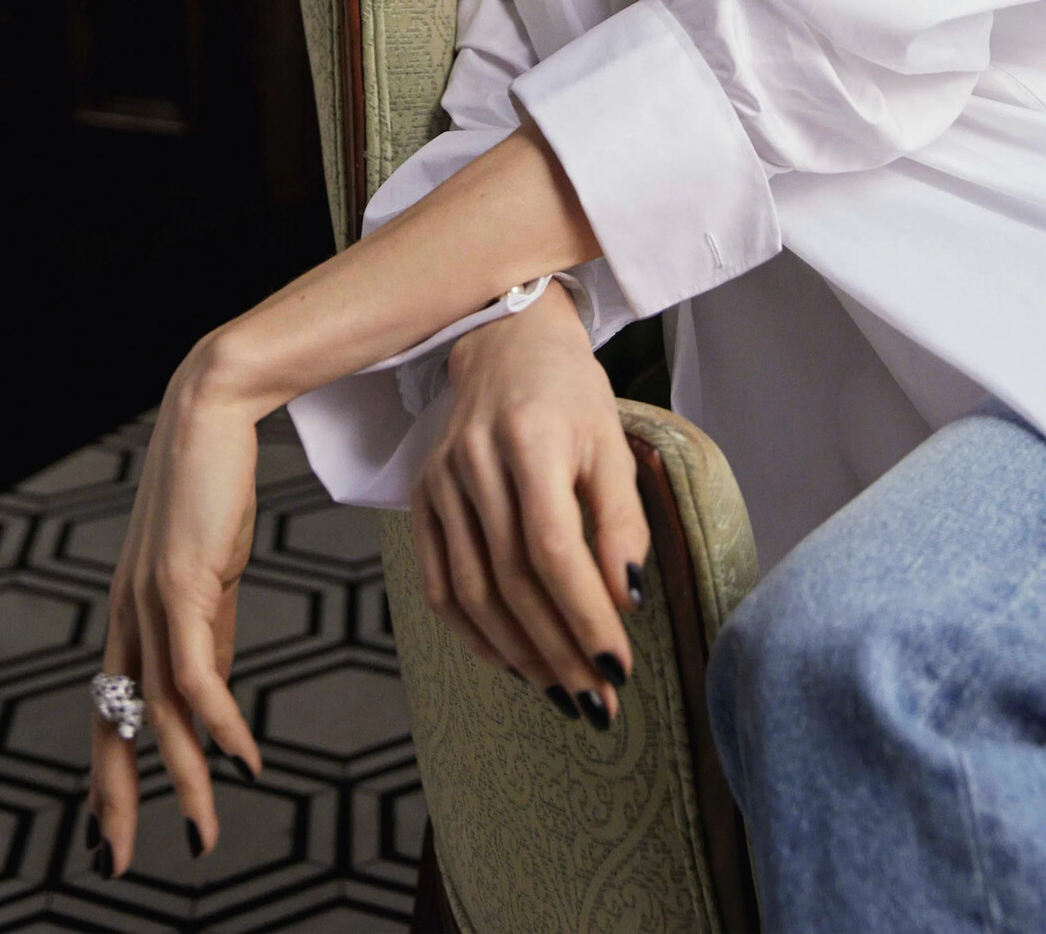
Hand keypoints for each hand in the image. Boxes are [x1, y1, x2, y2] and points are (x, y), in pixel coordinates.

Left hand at [86, 343, 264, 875]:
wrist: (212, 410)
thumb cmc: (215, 481)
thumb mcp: (212, 569)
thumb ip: (209, 628)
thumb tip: (213, 693)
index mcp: (130, 611)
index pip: (109, 709)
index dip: (108, 771)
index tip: (110, 829)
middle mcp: (128, 612)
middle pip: (111, 724)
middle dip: (114, 799)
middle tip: (115, 863)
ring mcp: (149, 600)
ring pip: (156, 711)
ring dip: (183, 778)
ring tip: (203, 830)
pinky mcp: (182, 583)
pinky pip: (197, 674)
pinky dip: (221, 724)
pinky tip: (243, 758)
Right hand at [410, 278, 649, 727]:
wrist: (504, 344)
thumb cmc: (569, 394)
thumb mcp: (610, 442)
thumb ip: (620, 519)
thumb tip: (625, 600)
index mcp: (529, 439)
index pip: (553, 548)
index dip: (584, 614)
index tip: (619, 667)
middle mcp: (474, 463)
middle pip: (512, 580)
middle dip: (559, 650)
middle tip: (597, 700)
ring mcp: (439, 483)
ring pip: (473, 592)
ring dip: (520, 654)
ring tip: (563, 692)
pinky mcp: (420, 499)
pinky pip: (440, 584)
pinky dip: (474, 634)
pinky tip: (512, 662)